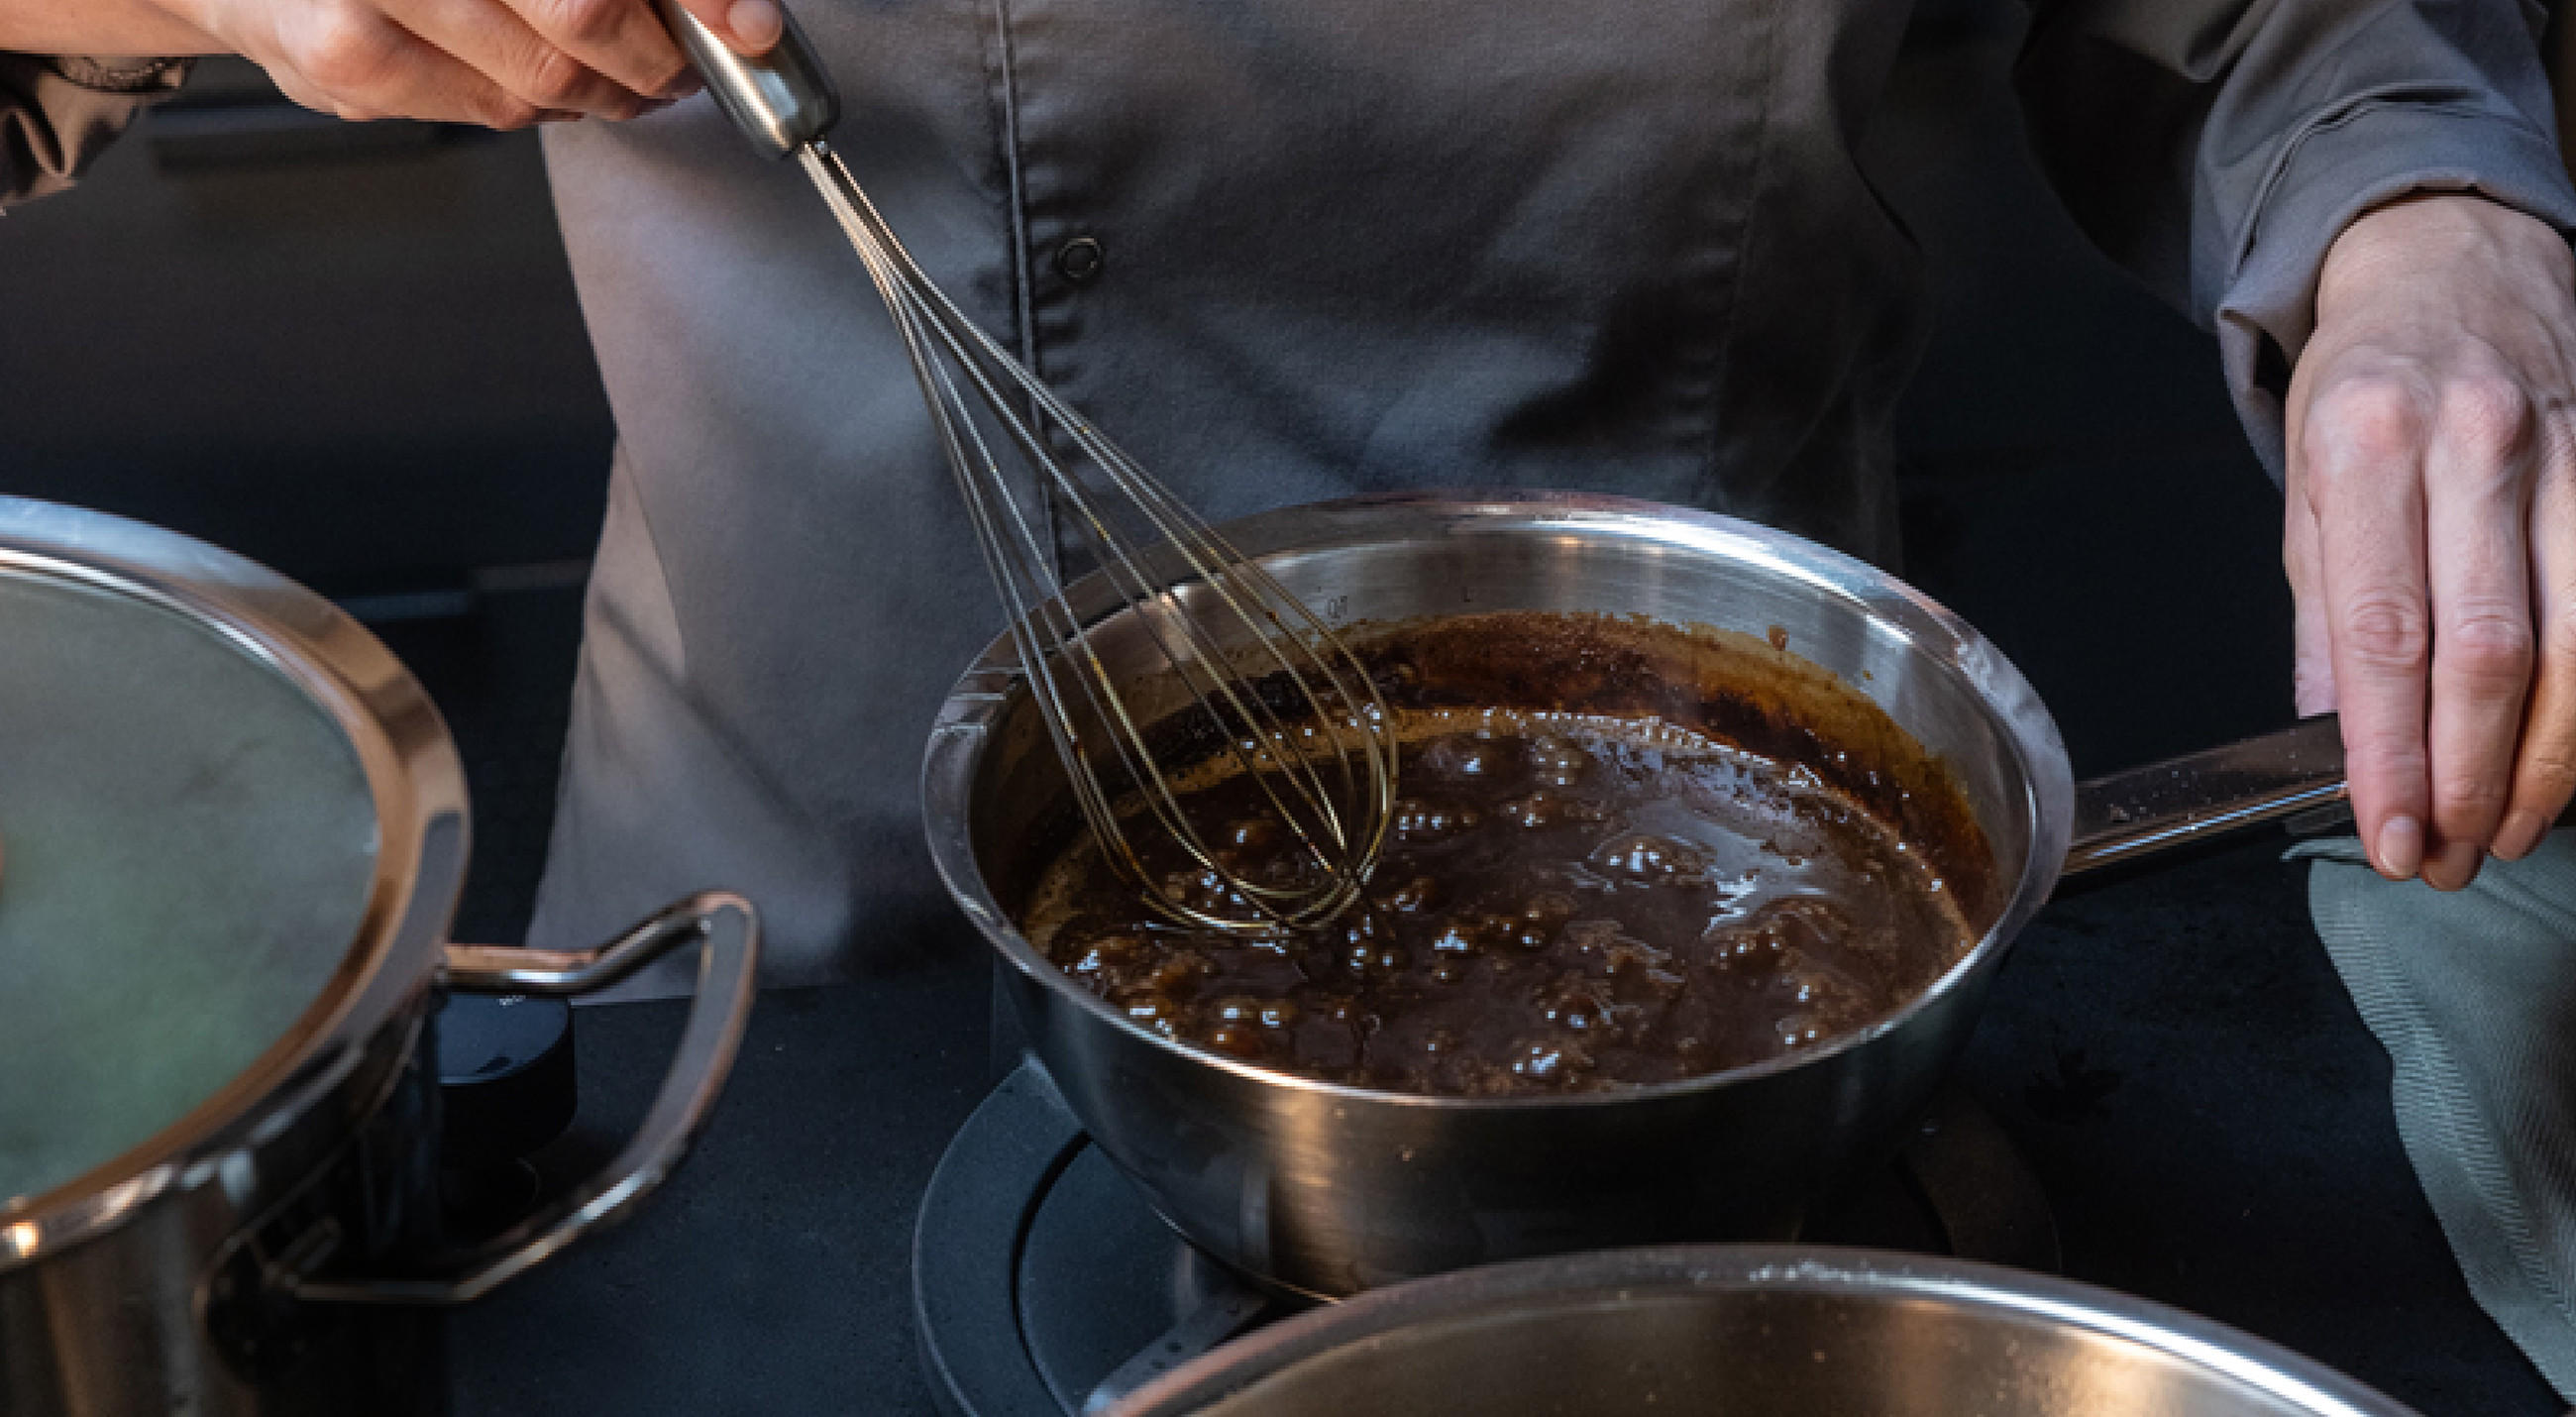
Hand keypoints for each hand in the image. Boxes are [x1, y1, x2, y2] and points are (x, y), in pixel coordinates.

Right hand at [171, 0, 784, 127]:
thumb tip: (727, 11)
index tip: (745, 23)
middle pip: (581, 10)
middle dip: (656, 50)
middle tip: (683, 59)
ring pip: (546, 75)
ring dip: (609, 89)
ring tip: (629, 77)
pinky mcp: (348, 62)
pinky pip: (496, 109)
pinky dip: (539, 106)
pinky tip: (540, 83)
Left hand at [2284, 192, 2575, 888]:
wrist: (2451, 258)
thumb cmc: (2368, 380)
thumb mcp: (2304, 480)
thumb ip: (2322, 605)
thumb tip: (2328, 725)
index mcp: (2368, 446)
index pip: (2384, 632)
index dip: (2388, 751)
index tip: (2387, 832)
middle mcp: (2475, 445)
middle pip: (2489, 649)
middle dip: (2468, 775)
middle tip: (2445, 857)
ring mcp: (2569, 451)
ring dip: (2550, 760)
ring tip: (2507, 830)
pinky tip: (2570, 757)